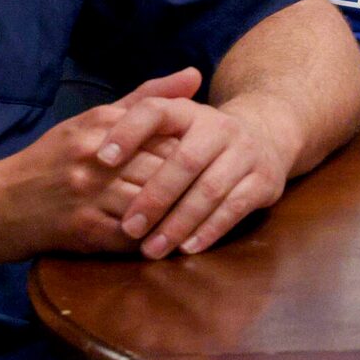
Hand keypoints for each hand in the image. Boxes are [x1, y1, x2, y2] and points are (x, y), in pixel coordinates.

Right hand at [0, 68, 203, 258]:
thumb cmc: (48, 162)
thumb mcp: (91, 121)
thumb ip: (145, 98)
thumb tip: (195, 74)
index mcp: (102, 124)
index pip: (168, 134)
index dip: (195, 151)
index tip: (215, 163)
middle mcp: (96, 154)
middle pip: (166, 169)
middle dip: (194, 185)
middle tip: (221, 196)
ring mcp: (88, 192)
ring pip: (153, 203)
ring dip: (179, 216)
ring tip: (202, 223)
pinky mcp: (81, 228)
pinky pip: (131, 236)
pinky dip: (153, 242)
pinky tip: (170, 245)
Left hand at [85, 81, 306, 258]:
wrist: (266, 136)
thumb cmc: (200, 138)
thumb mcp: (173, 122)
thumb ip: (132, 124)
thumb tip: (94, 136)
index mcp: (188, 111)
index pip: (154, 111)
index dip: (127, 133)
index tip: (100, 159)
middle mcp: (220, 127)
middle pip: (185, 161)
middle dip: (155, 197)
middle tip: (130, 227)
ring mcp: (245, 154)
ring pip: (210, 190)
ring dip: (180, 222)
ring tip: (152, 248)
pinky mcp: (264, 181)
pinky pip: (235, 208)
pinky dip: (210, 229)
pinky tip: (187, 247)